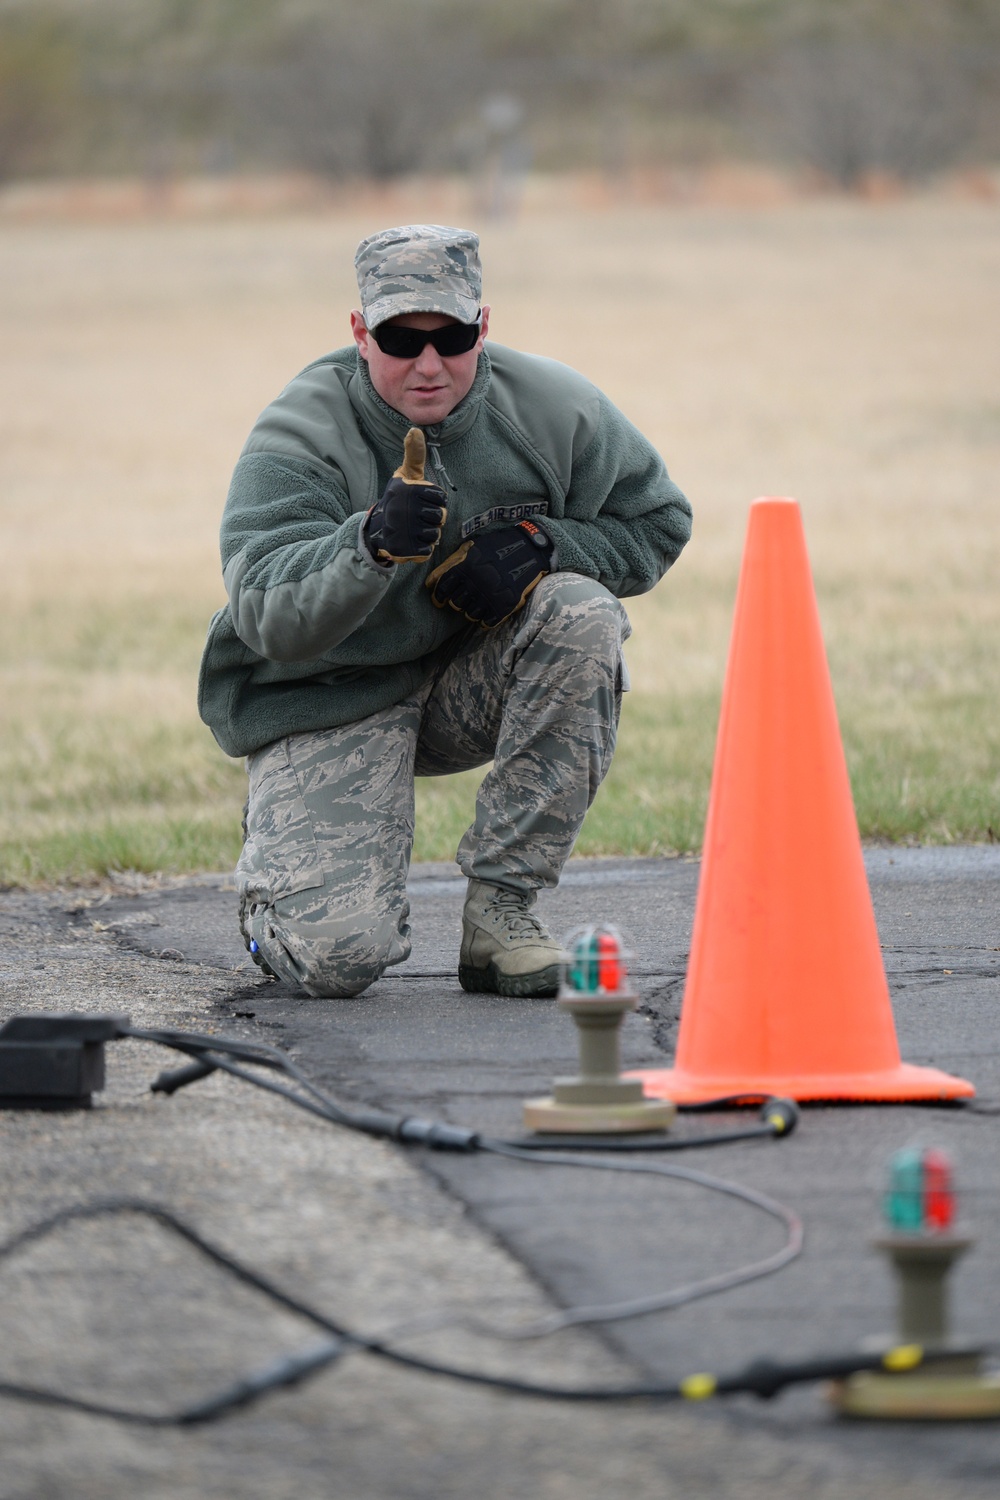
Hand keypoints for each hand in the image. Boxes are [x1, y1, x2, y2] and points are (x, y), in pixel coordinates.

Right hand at [363, 427, 446, 563]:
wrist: (377, 530)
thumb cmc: (399, 500)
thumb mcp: (406, 475)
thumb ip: (414, 454)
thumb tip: (415, 429)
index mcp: (408, 490)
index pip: (441, 498)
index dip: (434, 501)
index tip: (420, 501)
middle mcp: (404, 509)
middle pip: (441, 517)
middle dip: (433, 519)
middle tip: (416, 518)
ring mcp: (403, 530)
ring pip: (435, 534)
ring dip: (428, 534)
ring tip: (414, 529)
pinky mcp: (404, 549)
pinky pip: (428, 550)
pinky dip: (422, 549)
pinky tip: (411, 542)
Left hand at [425, 520, 555, 627]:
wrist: (530, 549)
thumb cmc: (497, 546)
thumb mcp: (472, 547)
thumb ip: (452, 563)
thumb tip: (432, 582)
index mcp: (465, 567)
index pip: (443, 588)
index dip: (438, 596)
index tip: (439, 600)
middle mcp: (476, 583)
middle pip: (456, 604)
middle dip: (458, 601)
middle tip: (465, 597)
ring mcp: (491, 596)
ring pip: (470, 614)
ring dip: (471, 610)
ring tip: (478, 602)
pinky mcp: (504, 606)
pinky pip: (487, 622)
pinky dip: (485, 619)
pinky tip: (488, 611)